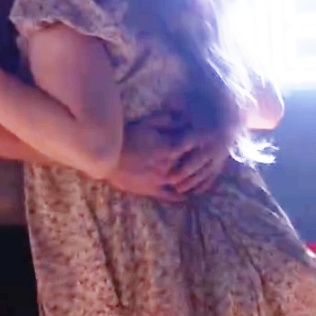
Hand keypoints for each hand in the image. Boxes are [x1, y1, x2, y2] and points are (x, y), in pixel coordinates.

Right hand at [109, 115, 225, 201]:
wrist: (106, 157)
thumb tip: (181, 117)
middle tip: (210, 160)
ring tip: (203, 180)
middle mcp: (168, 165)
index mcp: (168, 147)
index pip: (190, 145)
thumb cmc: (125, 137)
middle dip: (200, 162)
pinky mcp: (152, 190)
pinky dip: (181, 197)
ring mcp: (160, 180)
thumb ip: (165, 120)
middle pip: (190, 165)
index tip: (209, 139)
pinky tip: (188, 196)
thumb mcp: (145, 122)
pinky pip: (170, 196)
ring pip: (183, 182)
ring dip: (194, 181)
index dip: (200, 142)